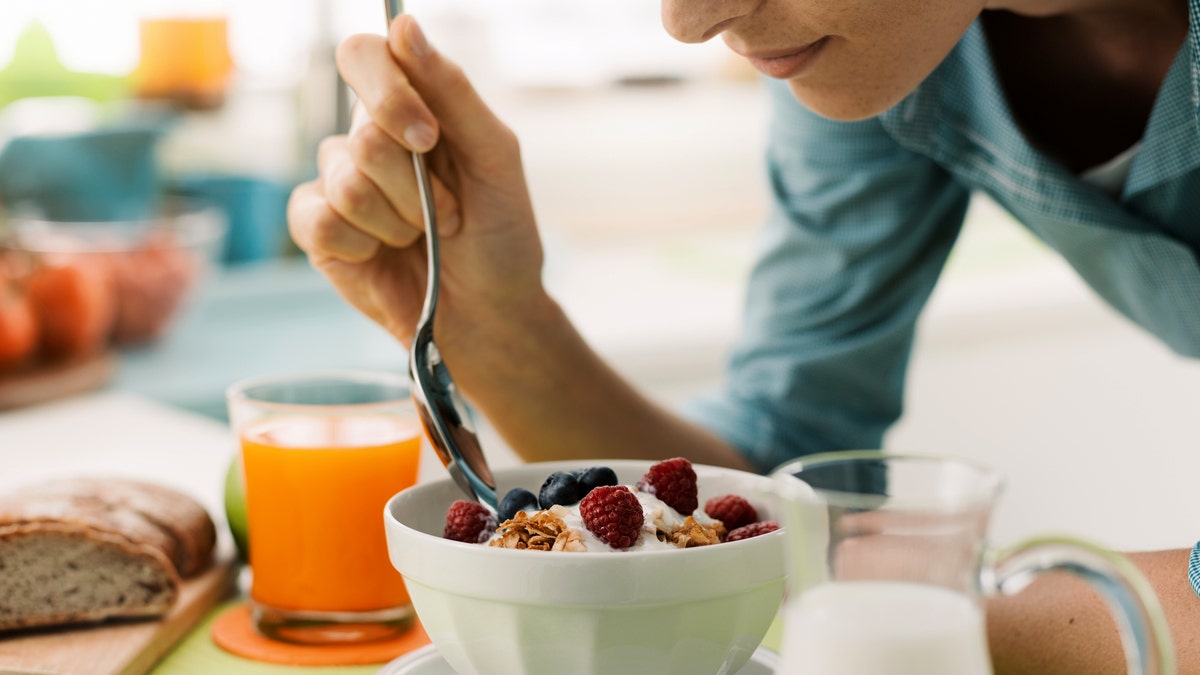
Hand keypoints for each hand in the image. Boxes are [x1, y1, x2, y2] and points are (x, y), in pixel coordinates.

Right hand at [288, 15, 544, 354]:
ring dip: (398, 220)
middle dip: (416, 185)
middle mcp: (366, 138)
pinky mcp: (318, 231)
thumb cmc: (500, 233)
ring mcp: (337, 183)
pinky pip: (320, 220)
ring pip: (345, 181)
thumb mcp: (494, 156)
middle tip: (447, 213)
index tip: (428, 137)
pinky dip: (363, 244)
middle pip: (363, 132)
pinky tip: (383, 255)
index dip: (389, 92)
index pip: (364, 56)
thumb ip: (451, 91)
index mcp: (410, 108)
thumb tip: (403, 24)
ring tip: (422, 237)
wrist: (491, 311)